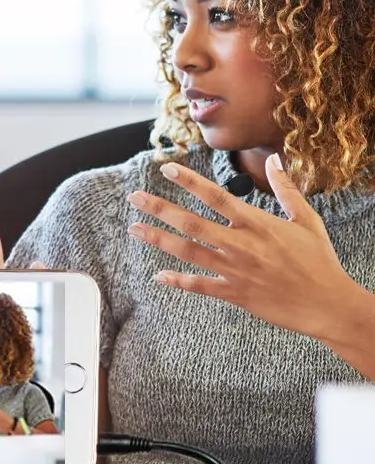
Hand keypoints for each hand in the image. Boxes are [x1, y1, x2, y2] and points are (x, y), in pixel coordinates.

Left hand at [127, 154, 359, 340]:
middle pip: (192, 223)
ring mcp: (235, 270)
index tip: (166, 169)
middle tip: (135, 197)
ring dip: (159, 239)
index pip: (216, 197)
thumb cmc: (319, 260)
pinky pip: (200, 285)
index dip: (189, 182)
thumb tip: (274, 158)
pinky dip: (178, 281)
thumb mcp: (306, 220)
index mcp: (257, 224)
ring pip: (188, 252)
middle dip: (160, 209)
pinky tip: (158, 275)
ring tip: (134, 229)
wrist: (328, 304)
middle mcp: (241, 245)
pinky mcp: (234, 294)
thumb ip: (286, 189)